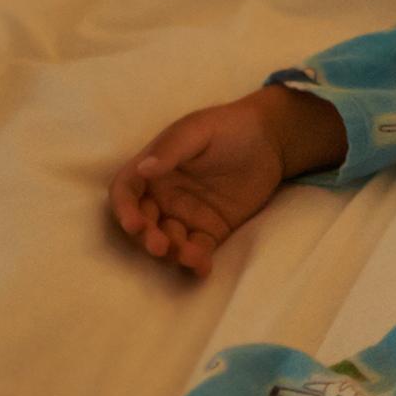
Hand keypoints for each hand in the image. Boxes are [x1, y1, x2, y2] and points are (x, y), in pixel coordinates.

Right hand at [109, 86, 336, 278]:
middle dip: (147, 238)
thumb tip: (143, 169)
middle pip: (143, 223)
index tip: (134, 224)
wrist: (271, 140)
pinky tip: (202, 268)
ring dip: (172, 253)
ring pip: (168, 241)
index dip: (124, 209)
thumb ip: (171, 149)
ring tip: (188, 256)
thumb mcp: (198, 130)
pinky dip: (197, 261)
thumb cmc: (228, 127)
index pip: (126, 192)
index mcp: (152, 170)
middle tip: (159, 246)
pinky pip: (198, 249)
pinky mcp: (210, 230)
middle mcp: (163, 196)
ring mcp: (186, 216)